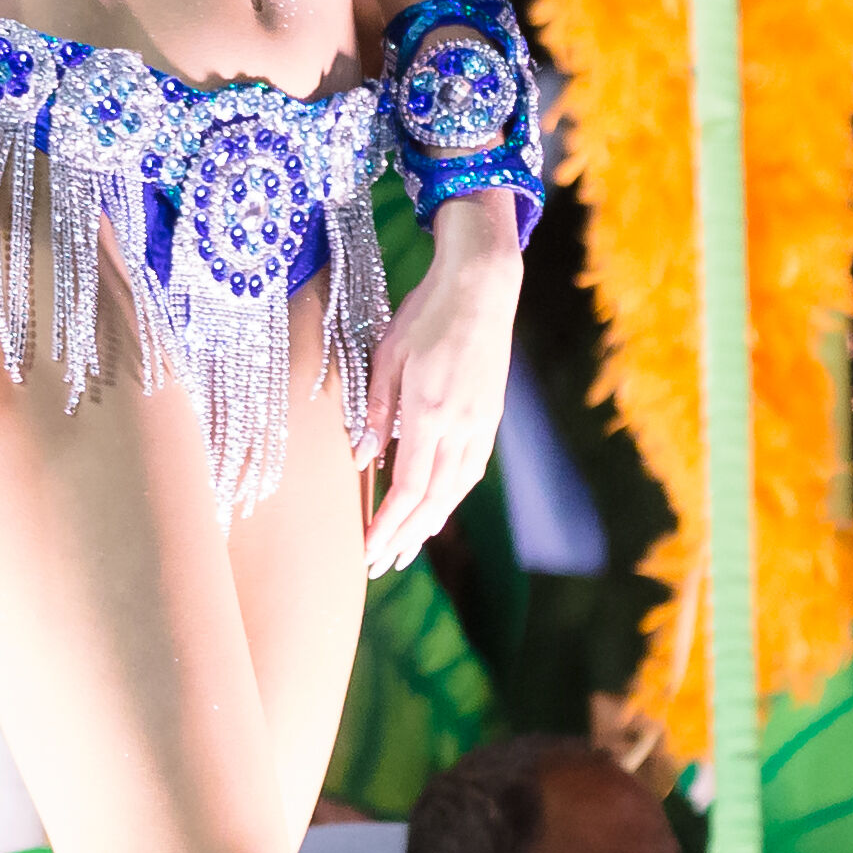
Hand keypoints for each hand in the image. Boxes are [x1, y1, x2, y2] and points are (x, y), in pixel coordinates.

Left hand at [361, 195, 524, 571]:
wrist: (482, 286)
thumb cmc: (427, 314)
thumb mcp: (387, 354)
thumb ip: (375, 411)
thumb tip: (362, 460)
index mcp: (430, 411)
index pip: (409, 487)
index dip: (388, 524)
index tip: (368, 550)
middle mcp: (461, 425)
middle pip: (434, 499)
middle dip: (406, 537)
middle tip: (382, 565)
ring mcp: (481, 423)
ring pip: (456, 489)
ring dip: (430, 523)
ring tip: (408, 547)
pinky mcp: (490, 416)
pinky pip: (471, 469)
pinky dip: (451, 495)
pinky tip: (438, 506)